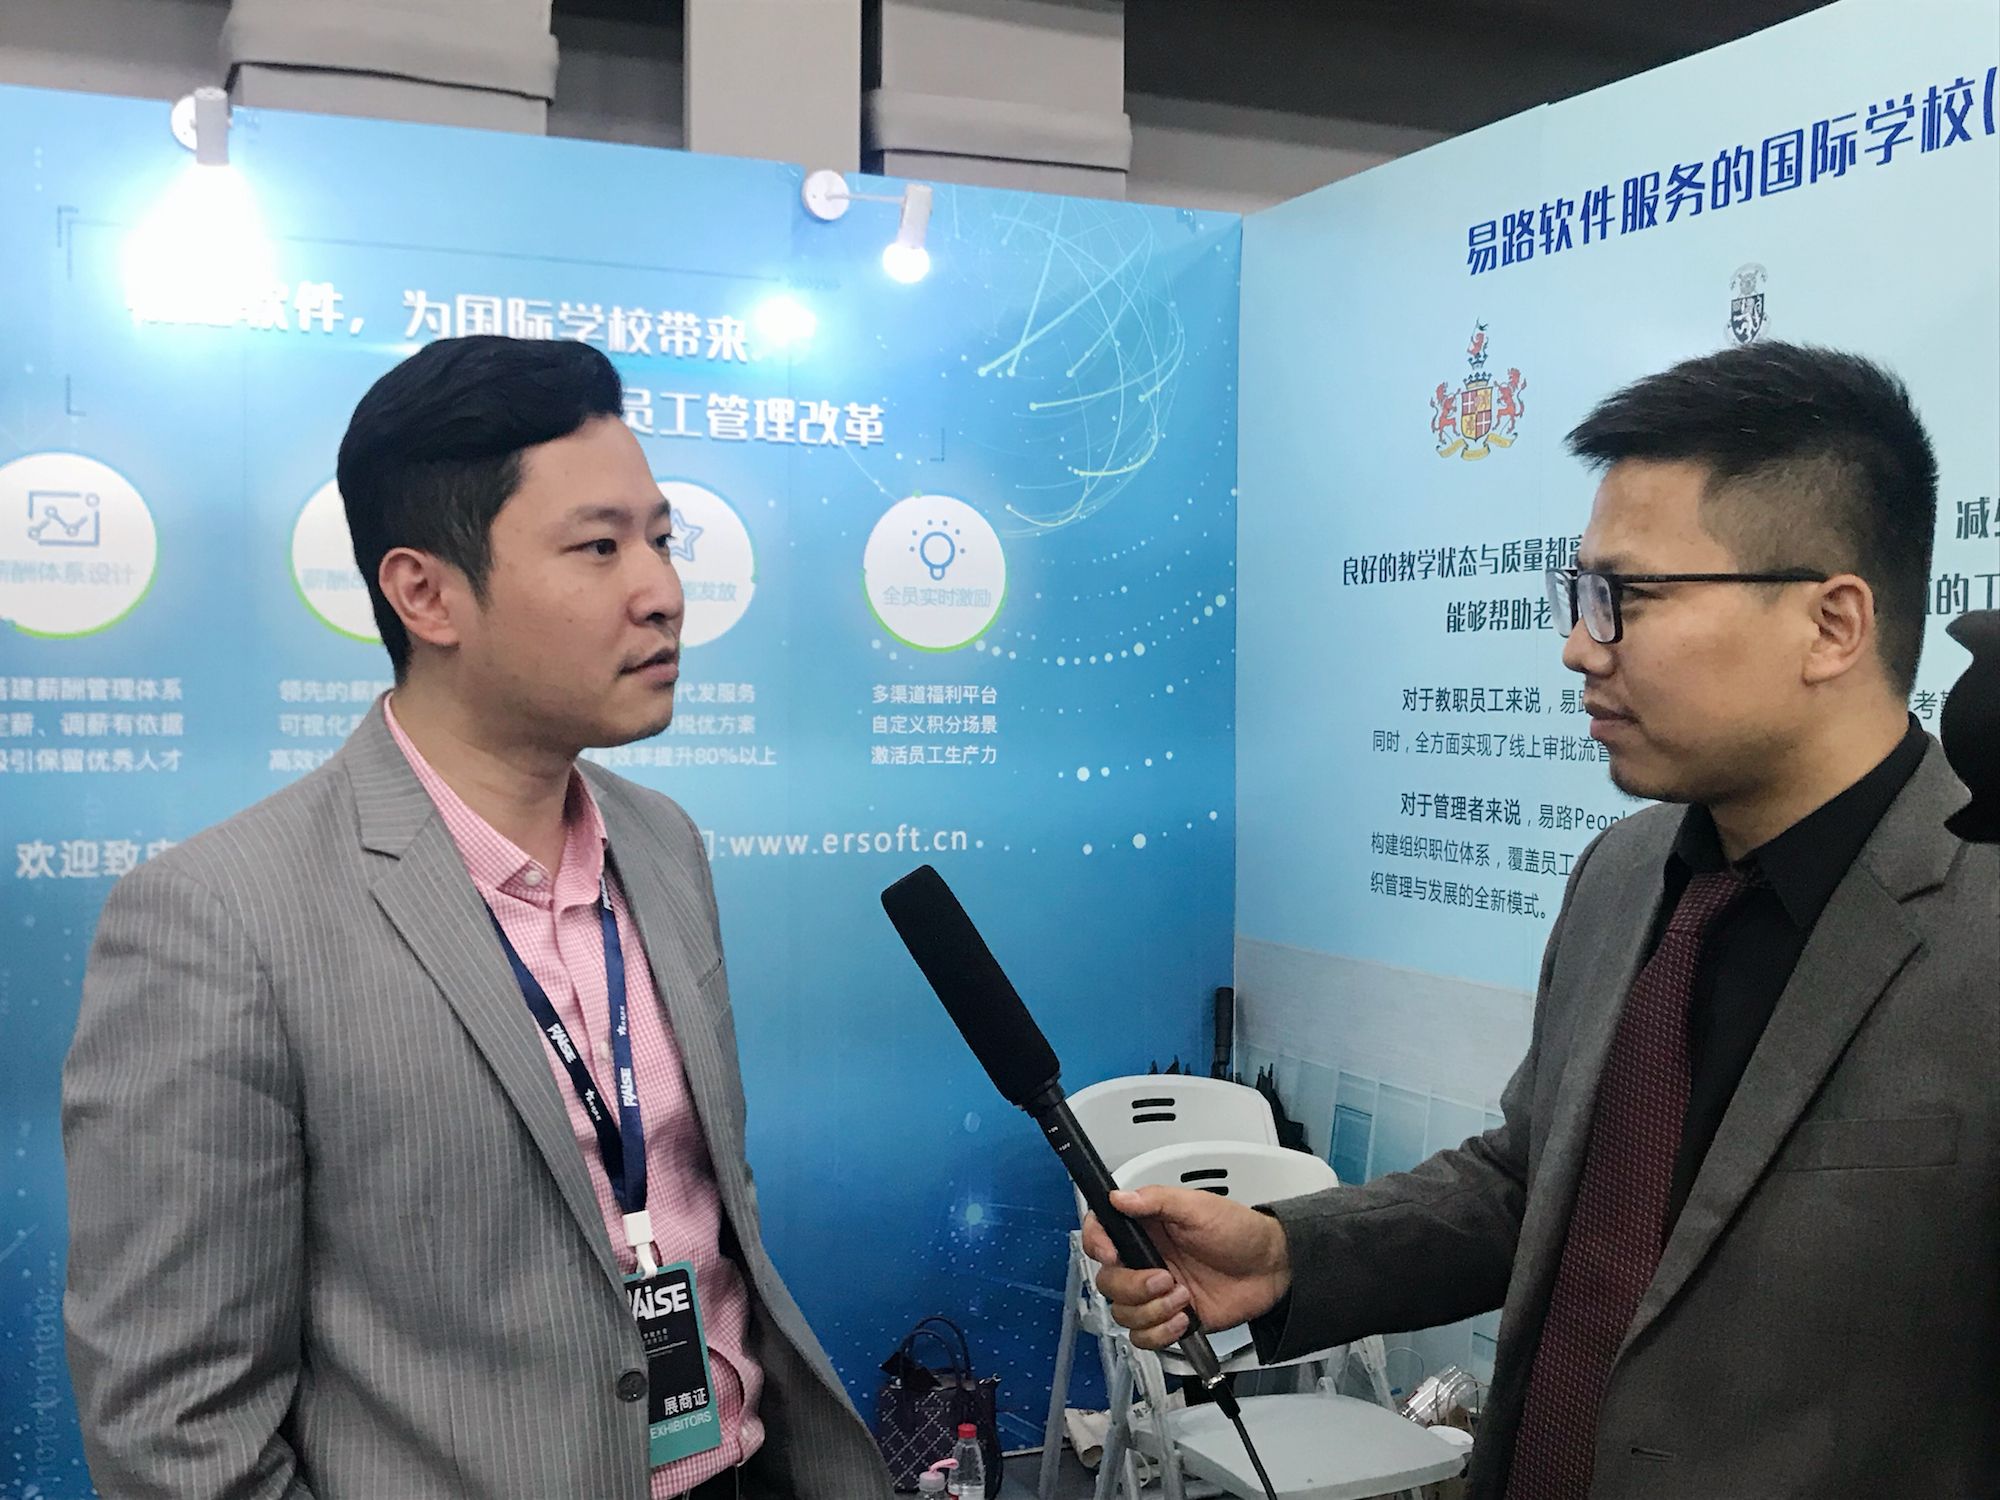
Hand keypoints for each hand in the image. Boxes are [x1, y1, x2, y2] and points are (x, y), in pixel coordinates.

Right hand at [1082, 1186, 1291, 1351]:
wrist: (1271, 1269)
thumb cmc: (1239, 1231)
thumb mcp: (1198, 1207)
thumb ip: (1157, 1200)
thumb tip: (1118, 1196)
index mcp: (1145, 1227)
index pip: (1099, 1232)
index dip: (1096, 1245)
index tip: (1112, 1254)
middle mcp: (1145, 1260)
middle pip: (1107, 1281)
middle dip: (1133, 1286)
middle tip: (1166, 1279)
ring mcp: (1156, 1293)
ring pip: (1123, 1313)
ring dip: (1151, 1311)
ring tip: (1183, 1298)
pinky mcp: (1170, 1319)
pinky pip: (1144, 1337)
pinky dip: (1159, 1333)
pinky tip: (1183, 1319)